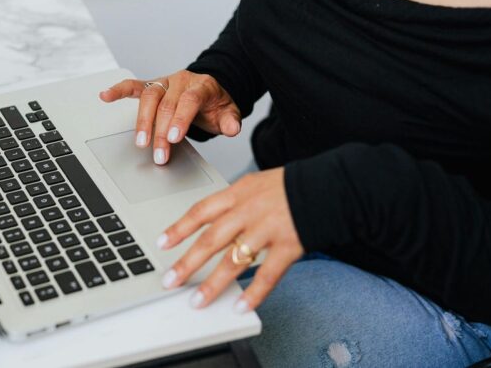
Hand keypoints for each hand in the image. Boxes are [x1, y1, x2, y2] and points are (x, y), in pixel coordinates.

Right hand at [99, 70, 240, 164]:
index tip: (173, 138)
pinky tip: (105, 96)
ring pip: (149, 97)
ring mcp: (164, 82)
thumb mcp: (228, 113)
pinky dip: (119, 90)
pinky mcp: (151, 86)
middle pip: (167, 104)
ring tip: (141, 142)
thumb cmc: (215, 106)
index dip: (180, 119)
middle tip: (159, 154)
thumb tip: (232, 128)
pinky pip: (133, 86)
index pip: (188, 100)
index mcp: (201, 85)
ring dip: (142, 121)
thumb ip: (230, 121)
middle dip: (161, 131)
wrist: (209, 93)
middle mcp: (181, 81)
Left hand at [157, 167, 303, 311]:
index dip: (179, 228)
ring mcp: (268, 229)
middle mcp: (249, 211)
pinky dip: (253, 292)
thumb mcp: (255, 184)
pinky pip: (267, 274)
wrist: (328, 185)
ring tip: (198, 300)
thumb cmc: (289, 186)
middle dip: (187, 263)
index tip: (162, 243)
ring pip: (234, 260)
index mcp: (238, 194)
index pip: (201, 211)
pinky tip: (240, 305)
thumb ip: (234, 203)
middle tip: (170, 280)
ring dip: (213, 283)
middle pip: (211, 239)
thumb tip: (210, 222)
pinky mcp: (288, 245)